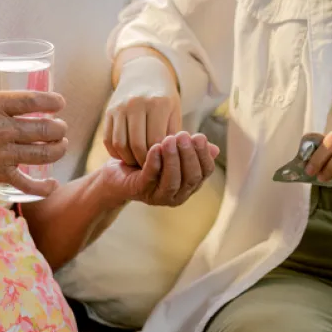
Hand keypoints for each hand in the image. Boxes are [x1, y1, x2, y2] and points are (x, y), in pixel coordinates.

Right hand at [0, 90, 68, 197]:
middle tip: (60, 127)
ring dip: (58, 149)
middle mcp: (1, 129)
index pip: (33, 101)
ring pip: (43, 153)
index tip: (60, 103)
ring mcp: (2, 154)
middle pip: (44, 129)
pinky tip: (53, 183)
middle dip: (59, 128)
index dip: (53, 102)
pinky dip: (44, 187)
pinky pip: (28, 184)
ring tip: (61, 145)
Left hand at [98, 132, 218, 206]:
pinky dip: (155, 162)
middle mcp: (177, 195)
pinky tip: (156, 146)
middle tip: (184, 135)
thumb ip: (190, 151)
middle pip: (191, 177)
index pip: (204, 172)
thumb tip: (215, 148)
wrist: (117, 172)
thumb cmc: (149, 160)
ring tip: (170, 139)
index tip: (199, 136)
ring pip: (173, 181)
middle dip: (189, 155)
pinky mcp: (141, 192)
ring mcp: (159, 197)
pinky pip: (151, 177)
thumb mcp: (173, 153)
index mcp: (189, 185)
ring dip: (173, 159)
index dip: (203, 155)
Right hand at [104, 56, 181, 166]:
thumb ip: (174, 137)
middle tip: (149, 169)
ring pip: (120, 144)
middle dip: (143, 162)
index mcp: (158, 103)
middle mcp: (137, 103)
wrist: (143, 73)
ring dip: (128, 159)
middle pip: (137, 145)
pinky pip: (109, 139)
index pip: (157, 142)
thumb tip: (176, 164)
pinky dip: (116, 152)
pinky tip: (126, 155)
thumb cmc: (164, 98)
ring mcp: (120, 106)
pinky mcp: (109, 111)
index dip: (159, 158)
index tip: (162, 167)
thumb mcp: (174, 113)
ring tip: (138, 164)